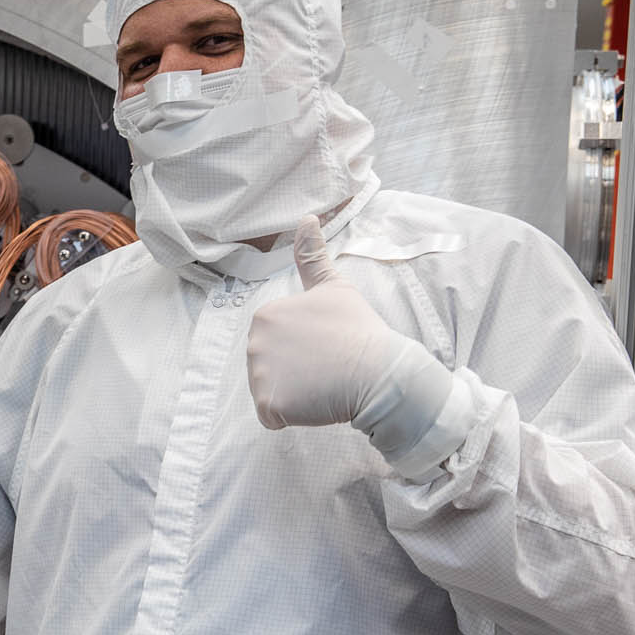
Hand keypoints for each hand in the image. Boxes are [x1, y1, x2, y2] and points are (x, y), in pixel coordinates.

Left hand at [247, 215, 403, 427]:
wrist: (380, 373)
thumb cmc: (359, 331)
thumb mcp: (335, 288)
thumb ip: (312, 256)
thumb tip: (306, 217)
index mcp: (265, 315)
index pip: (275, 344)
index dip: (302, 350)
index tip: (325, 346)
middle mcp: (254, 342)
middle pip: (267, 369)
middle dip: (294, 373)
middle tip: (325, 366)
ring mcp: (260, 373)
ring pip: (269, 393)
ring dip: (293, 394)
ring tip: (322, 383)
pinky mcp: (269, 403)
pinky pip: (271, 416)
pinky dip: (291, 415)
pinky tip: (315, 402)